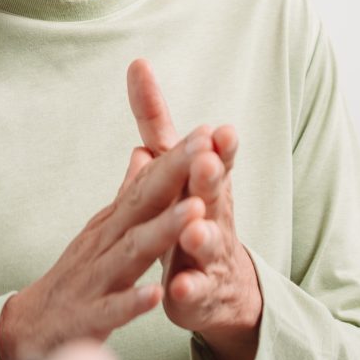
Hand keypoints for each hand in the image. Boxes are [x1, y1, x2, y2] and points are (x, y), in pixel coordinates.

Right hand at [0, 132, 211, 359]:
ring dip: (162, 229)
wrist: (29, 327)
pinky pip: (113, 309)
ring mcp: (95, 280)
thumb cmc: (75, 277)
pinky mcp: (88, 317)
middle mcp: (104, 244)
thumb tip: (144, 154)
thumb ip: (127, 195)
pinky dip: (133, 301)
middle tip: (206, 149)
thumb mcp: (101, 231)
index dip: (177, 158)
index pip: (147, 184)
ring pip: (131, 252)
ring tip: (195, 210)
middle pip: (142, 205)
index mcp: (112, 224)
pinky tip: (155, 293)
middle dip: (175, 176)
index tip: (207, 133)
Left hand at [126, 60, 261, 359]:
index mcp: (205, 183)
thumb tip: (137, 66)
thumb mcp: (177, 167)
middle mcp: (214, 214)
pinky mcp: (199, 292)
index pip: (214, 157)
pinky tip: (179, 288)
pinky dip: (188, 289)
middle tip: (209, 161)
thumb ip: (157, 122)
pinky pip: (194, 292)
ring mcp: (208, 255)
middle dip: (211, 177)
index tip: (220, 128)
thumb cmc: (194, 214)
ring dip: (201, 235)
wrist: (221, 287)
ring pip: (207, 243)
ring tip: (194, 229)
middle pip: (213, 194)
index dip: (219, 145)